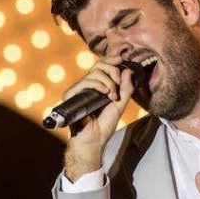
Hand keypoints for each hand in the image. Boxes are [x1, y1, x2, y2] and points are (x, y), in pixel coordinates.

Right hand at [63, 56, 134, 180]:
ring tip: (112, 96)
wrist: (94, 139)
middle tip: (118, 83)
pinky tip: (105, 94)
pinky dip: (98, 85)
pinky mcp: (71, 95)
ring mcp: (79, 90)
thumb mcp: (120, 104)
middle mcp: (87, 86)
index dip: (111, 60)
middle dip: (112, 70)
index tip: (121, 59)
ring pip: (94, 72)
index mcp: (97, 87)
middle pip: (98, 65)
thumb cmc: (105, 124)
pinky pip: (85, 81)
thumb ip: (126, 89)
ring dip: (108, 82)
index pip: (102, 67)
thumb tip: (128, 71)